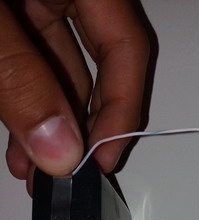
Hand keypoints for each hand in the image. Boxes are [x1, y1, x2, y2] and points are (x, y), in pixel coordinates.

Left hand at [0, 0, 149, 179]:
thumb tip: (59, 147)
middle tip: (71, 173)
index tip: (102, 158)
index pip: (125, 46)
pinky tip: (20, 139)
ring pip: (63, 69)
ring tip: (37, 169)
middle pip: (100, 64)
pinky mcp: (19, 12)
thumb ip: (20, 76)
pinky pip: (35, 62)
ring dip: (51, 123)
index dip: (121, 109)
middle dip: (83, 126)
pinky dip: (28, 101)